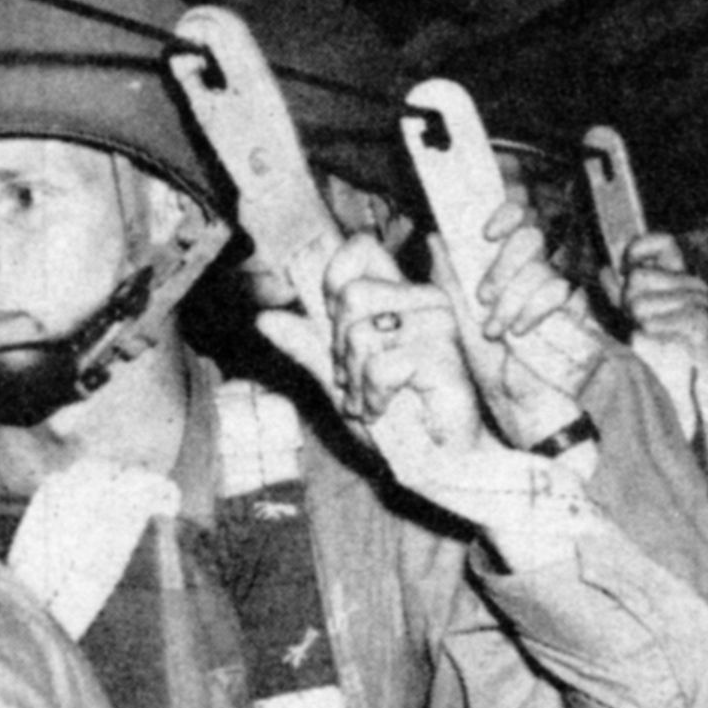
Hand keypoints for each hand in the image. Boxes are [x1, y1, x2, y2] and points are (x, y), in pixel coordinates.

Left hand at [322, 232, 491, 473]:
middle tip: (359, 381)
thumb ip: (306, 346)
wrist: (435, 458)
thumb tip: (264, 318)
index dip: (334, 283)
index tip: (337, 328)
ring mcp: (436, 324)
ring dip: (356, 380)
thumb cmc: (397, 417)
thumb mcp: (338, 378)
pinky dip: (373, 399)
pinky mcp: (442, 355)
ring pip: (361, 333)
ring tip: (375, 399)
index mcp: (399, 295)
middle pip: (351, 297)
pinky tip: (387, 410)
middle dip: (341, 351)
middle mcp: (422, 300)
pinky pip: (380, 367)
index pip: (360, 249)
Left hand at [447, 202, 599, 446]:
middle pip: (530, 236)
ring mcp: (556, 289)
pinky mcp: (575, 310)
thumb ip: (450, 278)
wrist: (520, 404)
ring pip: (541, 266)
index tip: (485, 234)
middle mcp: (532, 272)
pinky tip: (519, 333)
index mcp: (505, 267)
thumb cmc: (491, 365)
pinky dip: (533, 311)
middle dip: (502, 266)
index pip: (515, 218)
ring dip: (512, 297)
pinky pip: (559, 290)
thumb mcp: (460, 320)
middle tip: (484, 298)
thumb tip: (435, 237)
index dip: (505, 215)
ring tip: (496, 329)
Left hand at [619, 232, 707, 440]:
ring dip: (637, 325)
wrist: (698, 388)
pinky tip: (664, 347)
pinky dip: (648, 338)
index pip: (664, 241)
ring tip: (656, 339)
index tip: (625, 268)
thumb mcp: (639, 318)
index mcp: (683, 279)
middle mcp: (694, 285)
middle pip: (637, 277)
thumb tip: (606, 269)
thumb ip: (622, 294)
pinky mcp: (698, 321)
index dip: (639, 249)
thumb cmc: (667, 353)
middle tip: (643, 325)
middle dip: (628, 304)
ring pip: (638, 303)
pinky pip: (649, 322)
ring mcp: (700, 301)